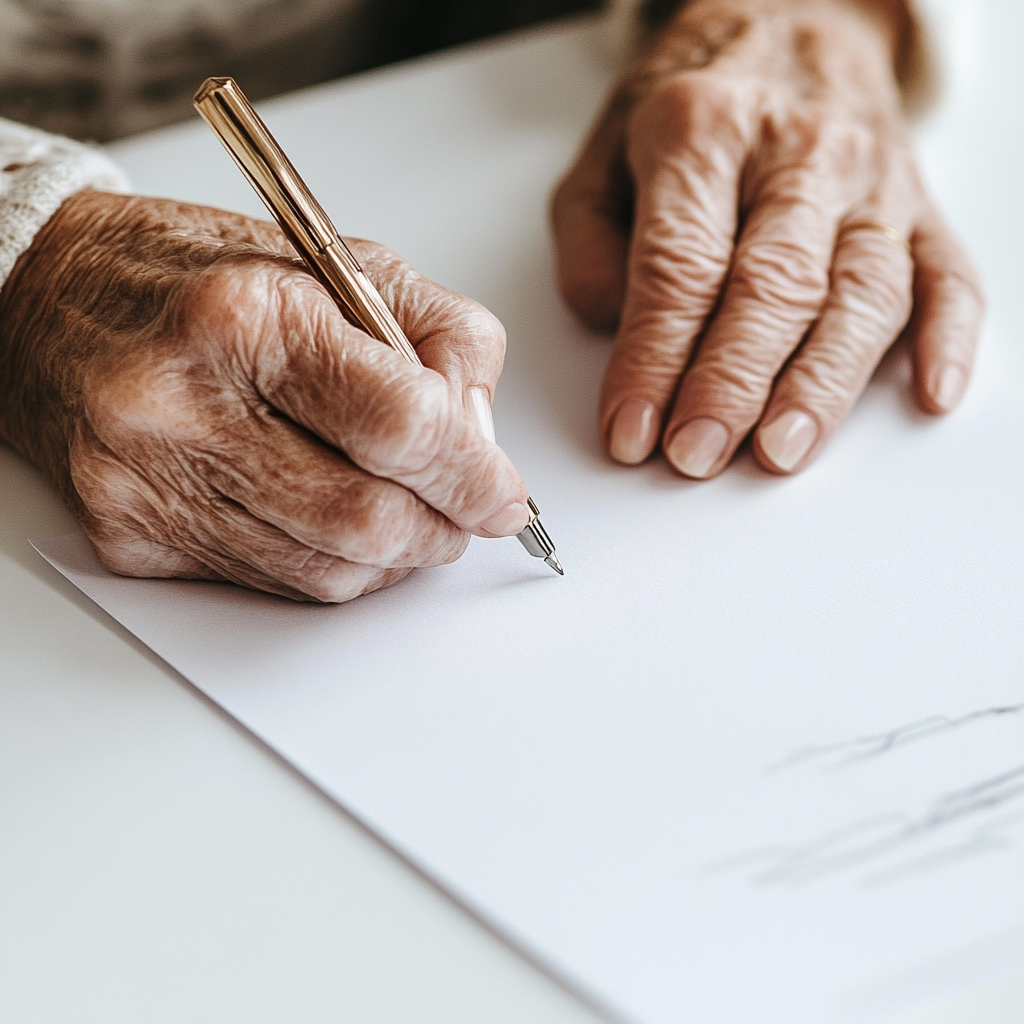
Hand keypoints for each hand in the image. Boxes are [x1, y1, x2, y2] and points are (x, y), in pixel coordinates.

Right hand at [0, 190, 529, 600]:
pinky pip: (273, 585)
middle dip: (444, 528)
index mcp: (245, 317)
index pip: (400, 425)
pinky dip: (333, 567)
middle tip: (467, 511)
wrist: (55, 300)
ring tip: (407, 512)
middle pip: (367, 518)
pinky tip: (338, 524)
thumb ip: (444, 338)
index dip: (474, 474)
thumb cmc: (207, 279)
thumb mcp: (343, 264)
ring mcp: (148, 481)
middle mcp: (182, 404)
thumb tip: (482, 438)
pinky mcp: (131, 535)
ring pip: (327, 572)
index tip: (505, 495)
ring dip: (395, 557)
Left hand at [552, 0, 982, 476]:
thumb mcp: (602, 156)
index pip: (681, 265)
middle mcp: (798, 152)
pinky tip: (928, 395)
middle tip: (695, 455)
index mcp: (705, 129)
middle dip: (731, 385)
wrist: (792, 22)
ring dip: (821, 383)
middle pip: (773, 285)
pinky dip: (948, 339)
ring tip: (781, 451)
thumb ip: (588, 247)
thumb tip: (616, 333)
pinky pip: (951, 274)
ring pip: (861, 292)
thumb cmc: (692, 103)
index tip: (632, 430)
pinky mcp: (920, 210)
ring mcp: (871, 183)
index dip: (654, 359)